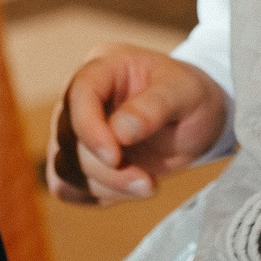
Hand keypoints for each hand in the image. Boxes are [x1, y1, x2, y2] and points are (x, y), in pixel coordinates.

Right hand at [48, 44, 228, 203]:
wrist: (195, 120)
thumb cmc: (191, 96)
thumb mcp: (187, 93)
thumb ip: (155, 106)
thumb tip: (119, 131)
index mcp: (106, 66)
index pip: (80, 92)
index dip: (89, 128)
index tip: (115, 158)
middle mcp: (83, 96)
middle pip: (69, 136)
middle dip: (107, 168)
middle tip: (148, 182)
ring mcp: (76, 128)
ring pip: (64, 166)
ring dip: (105, 185)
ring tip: (147, 184)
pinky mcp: (77, 159)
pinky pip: (67, 186)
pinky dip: (96, 195)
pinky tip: (130, 188)